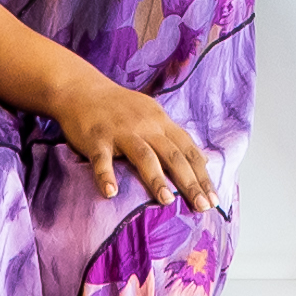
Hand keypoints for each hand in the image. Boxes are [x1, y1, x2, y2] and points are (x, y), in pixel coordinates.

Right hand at [42, 78, 218, 209]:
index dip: (202, 175)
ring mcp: (121, 131)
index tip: (214, 199)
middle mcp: (145, 125)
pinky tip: (111, 193)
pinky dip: (106, 175)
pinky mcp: (96, 137)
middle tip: (202, 206)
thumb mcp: (152, 115)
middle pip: (172, 155)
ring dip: (156, 179)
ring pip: (143, 156)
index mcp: (161, 122)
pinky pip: (101, 159)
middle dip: (190, 182)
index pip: (188, 150)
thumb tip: (202, 160)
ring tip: (168, 201)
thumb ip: (174, 137)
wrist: (82, 88)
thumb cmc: (119, 108)